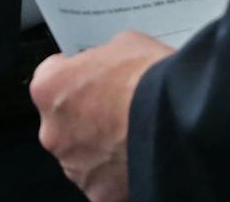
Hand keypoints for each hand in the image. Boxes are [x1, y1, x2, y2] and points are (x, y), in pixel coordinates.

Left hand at [31, 32, 174, 201]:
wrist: (179, 118)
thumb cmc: (151, 78)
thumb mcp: (124, 43)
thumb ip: (103, 59)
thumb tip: (108, 67)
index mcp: (50, 88)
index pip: (50, 78)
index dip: (74, 75)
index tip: (90, 77)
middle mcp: (53, 131)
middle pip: (64, 122)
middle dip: (86, 116)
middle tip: (118, 109)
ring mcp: (74, 166)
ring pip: (82, 154)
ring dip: (101, 147)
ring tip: (134, 134)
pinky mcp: (98, 192)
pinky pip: (104, 181)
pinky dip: (118, 174)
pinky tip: (139, 156)